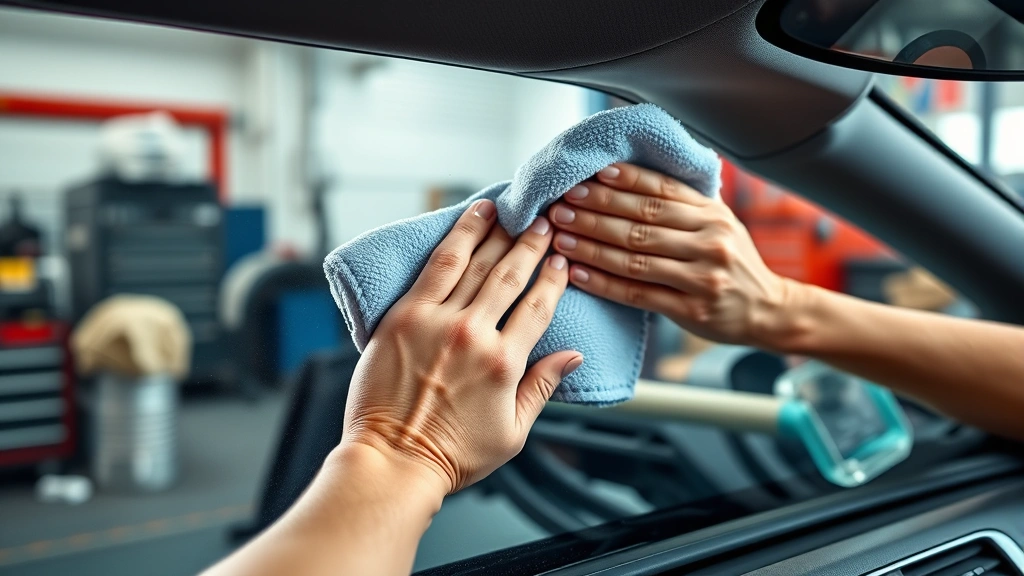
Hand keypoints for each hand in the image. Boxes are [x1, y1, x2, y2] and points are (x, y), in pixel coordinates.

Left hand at [342, 200, 582, 495]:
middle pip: (510, 276)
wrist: (393, 460)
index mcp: (504, 363)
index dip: (553, 278)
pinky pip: (435, 267)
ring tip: (509, 210)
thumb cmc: (451, 454)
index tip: (561, 259)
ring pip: (473, 262)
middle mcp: (473, 335)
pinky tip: (470, 219)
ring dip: (495, 231)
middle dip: (530, 245)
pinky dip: (456, 238)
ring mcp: (436, 321)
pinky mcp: (403, 316)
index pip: (538, 307)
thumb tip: (573, 355)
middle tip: (543, 222)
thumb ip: (542, 387)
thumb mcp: (512, 432)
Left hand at [547, 162, 793, 347]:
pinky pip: (638, 294)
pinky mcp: (692, 310)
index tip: (588, 176)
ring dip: (592, 245)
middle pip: (642, 221)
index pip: (660, 191)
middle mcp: (710, 241)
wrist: (769, 310)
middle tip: (560, 205)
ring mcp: (702, 277)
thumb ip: (682, 204)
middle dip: (595, 211)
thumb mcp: (718, 223)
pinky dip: (604, 283)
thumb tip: (624, 176)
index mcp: (713, 214)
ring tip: (560, 236)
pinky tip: (578, 273)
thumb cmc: (731, 262)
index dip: (622, 181)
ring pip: (636, 256)